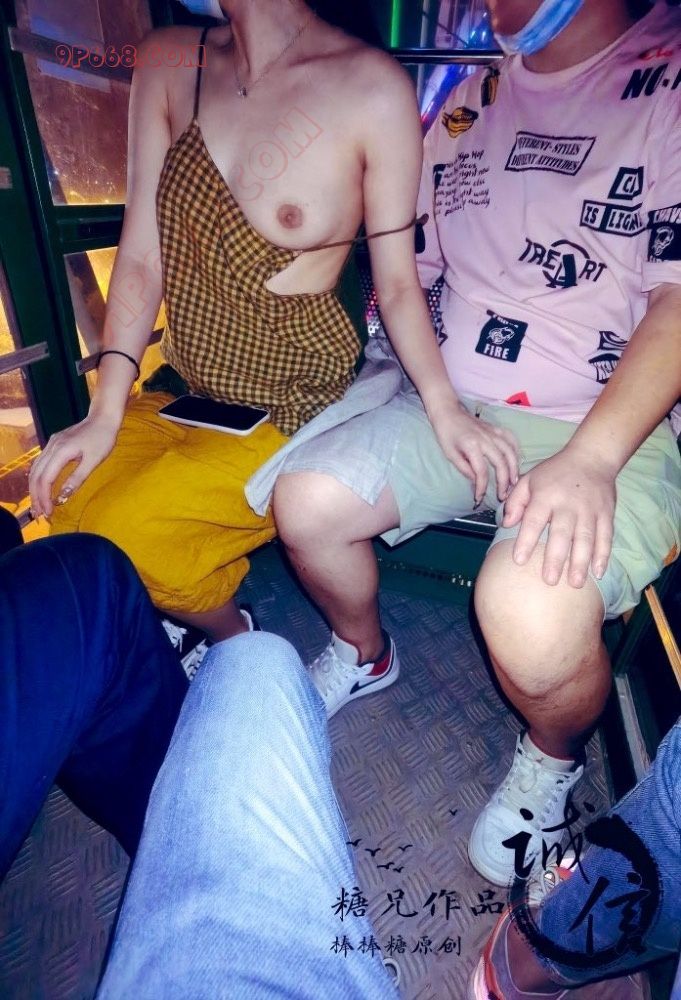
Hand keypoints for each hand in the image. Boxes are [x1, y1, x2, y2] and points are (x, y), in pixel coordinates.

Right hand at [29, 414, 119, 517]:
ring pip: (35, 469)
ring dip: (34, 488)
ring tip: (38, 505)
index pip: (45, 479)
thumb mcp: (94, 461)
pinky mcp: (54, 444)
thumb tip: (62, 497)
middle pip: (35, 476)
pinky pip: (40, 463)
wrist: (103, 418)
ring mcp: (51, 444)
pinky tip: (40, 488)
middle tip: (40, 514)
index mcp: (61, 451)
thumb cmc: (102, 439)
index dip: (44, 497)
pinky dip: (38, 478)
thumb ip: (77, 478)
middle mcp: (52, 447)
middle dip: (36, 496)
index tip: (49, 512)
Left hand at [429, 401, 519, 503]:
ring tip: (514, 483)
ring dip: (514, 469)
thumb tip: (476, 481)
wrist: (448, 411)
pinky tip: (516, 462)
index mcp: (471, 446)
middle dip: (503, 482)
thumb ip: (464, 468)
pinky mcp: (497, 428)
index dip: (481, 488)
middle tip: (503, 495)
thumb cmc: (446, 434)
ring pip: (510, 453)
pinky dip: (516, 452)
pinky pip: (512, 440)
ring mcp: (493, 433)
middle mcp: (486, 439)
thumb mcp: (450, 454)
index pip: (481, 472)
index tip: (479, 498)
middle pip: (500, 464)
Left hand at [503, 446, 616, 587]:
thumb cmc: (554, 473)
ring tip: (575, 583)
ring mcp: (590, 510)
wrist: (592, 457)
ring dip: (581, 562)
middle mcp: (568, 504)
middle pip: (562, 533)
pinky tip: (598, 572)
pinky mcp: (606, 514)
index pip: (534, 520)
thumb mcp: (529, 479)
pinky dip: (603, 555)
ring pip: (585, 538)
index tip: (519, 560)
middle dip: (556, 558)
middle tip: (549, 580)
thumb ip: (515, 501)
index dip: (526, 540)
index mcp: (545, 496)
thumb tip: (506, 524)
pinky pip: (606, 536)